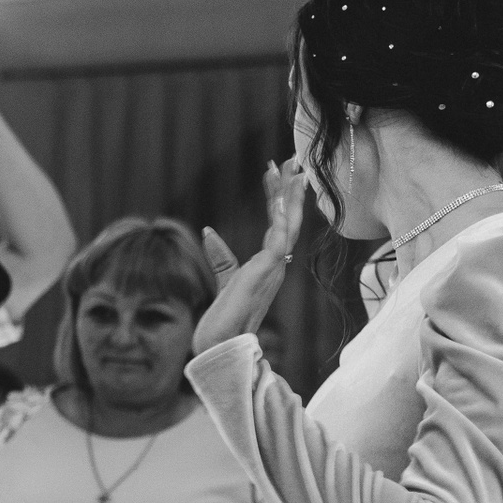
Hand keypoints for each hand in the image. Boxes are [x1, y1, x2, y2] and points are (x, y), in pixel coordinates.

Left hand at [192, 160, 308, 355]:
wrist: (221, 342)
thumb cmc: (224, 317)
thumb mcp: (224, 278)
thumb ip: (221, 256)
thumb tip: (208, 230)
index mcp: (269, 265)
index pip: (277, 225)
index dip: (279, 199)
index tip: (276, 172)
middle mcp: (277, 264)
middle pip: (289, 219)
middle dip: (292, 189)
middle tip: (293, 159)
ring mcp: (274, 268)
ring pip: (287, 223)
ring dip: (288, 195)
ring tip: (289, 167)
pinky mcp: (267, 271)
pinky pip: (278, 238)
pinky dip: (280, 217)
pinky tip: (280, 198)